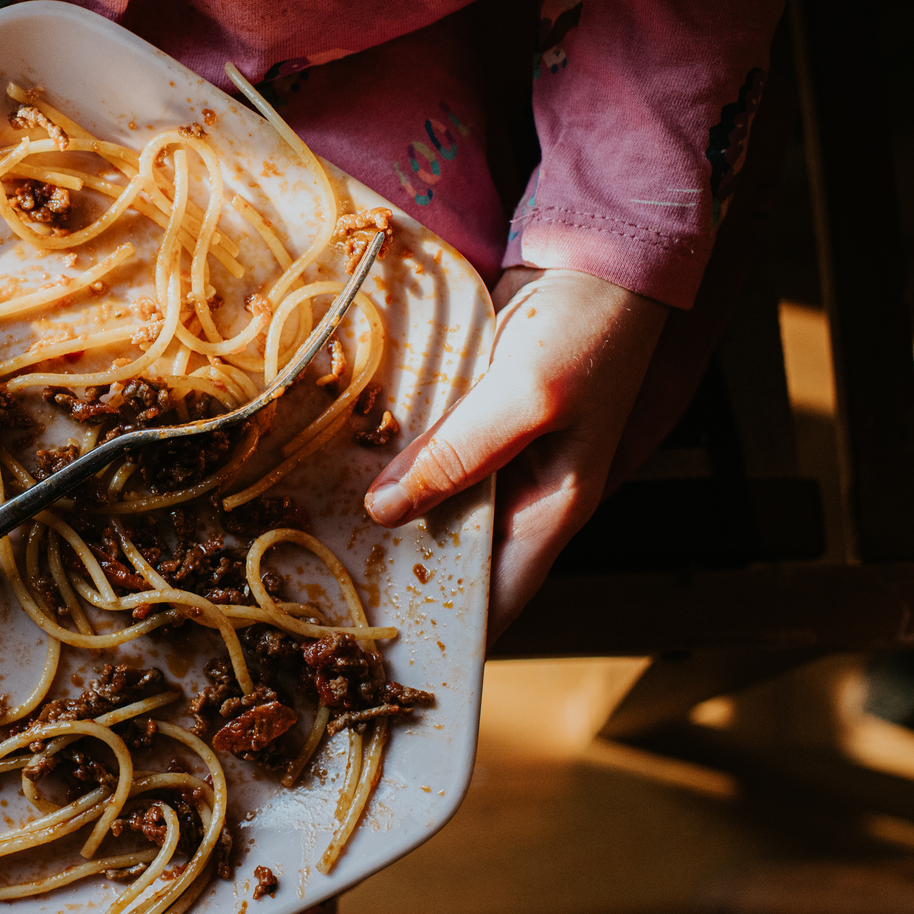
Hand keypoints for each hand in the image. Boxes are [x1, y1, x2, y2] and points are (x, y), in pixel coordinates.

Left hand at [364, 266, 667, 639]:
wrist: (598, 252)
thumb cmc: (585, 328)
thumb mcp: (523, 396)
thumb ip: (458, 455)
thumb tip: (387, 513)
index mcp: (553, 508)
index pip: (499, 596)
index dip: (451, 632)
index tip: (389, 661)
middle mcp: (523, 492)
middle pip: (457, 556)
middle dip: (402, 577)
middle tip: (327, 602)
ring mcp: (496, 454)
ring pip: (434, 505)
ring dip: (387, 519)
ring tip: (315, 544)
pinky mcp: (472, 416)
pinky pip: (425, 454)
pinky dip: (390, 463)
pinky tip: (337, 470)